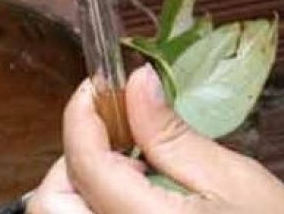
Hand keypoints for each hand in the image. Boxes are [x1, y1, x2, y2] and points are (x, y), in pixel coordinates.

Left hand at [27, 65, 283, 213]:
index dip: (79, 117)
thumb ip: (169, 134)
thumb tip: (134, 82)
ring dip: (80, 185)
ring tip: (129, 168)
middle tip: (112, 135)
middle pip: (52, 204)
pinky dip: (93, 206)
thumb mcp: (231, 180)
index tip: (93, 88)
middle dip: (71, 160)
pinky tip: (133, 193)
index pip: (81, 164)